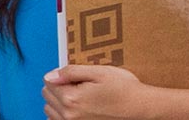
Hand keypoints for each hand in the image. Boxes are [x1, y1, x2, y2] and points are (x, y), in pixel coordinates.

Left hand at [42, 65, 156, 119]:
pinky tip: (77, 109)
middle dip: (59, 87)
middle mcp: (69, 115)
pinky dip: (62, 114)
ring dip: (58, 101)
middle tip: (80, 87)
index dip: (62, 76)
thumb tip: (50, 76)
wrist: (141, 108)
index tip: (77, 78)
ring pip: (50, 109)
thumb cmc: (123, 89)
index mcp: (71, 98)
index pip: (48, 81)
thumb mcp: (98, 72)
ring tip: (80, 98)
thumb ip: (70, 72)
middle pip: (47, 95)